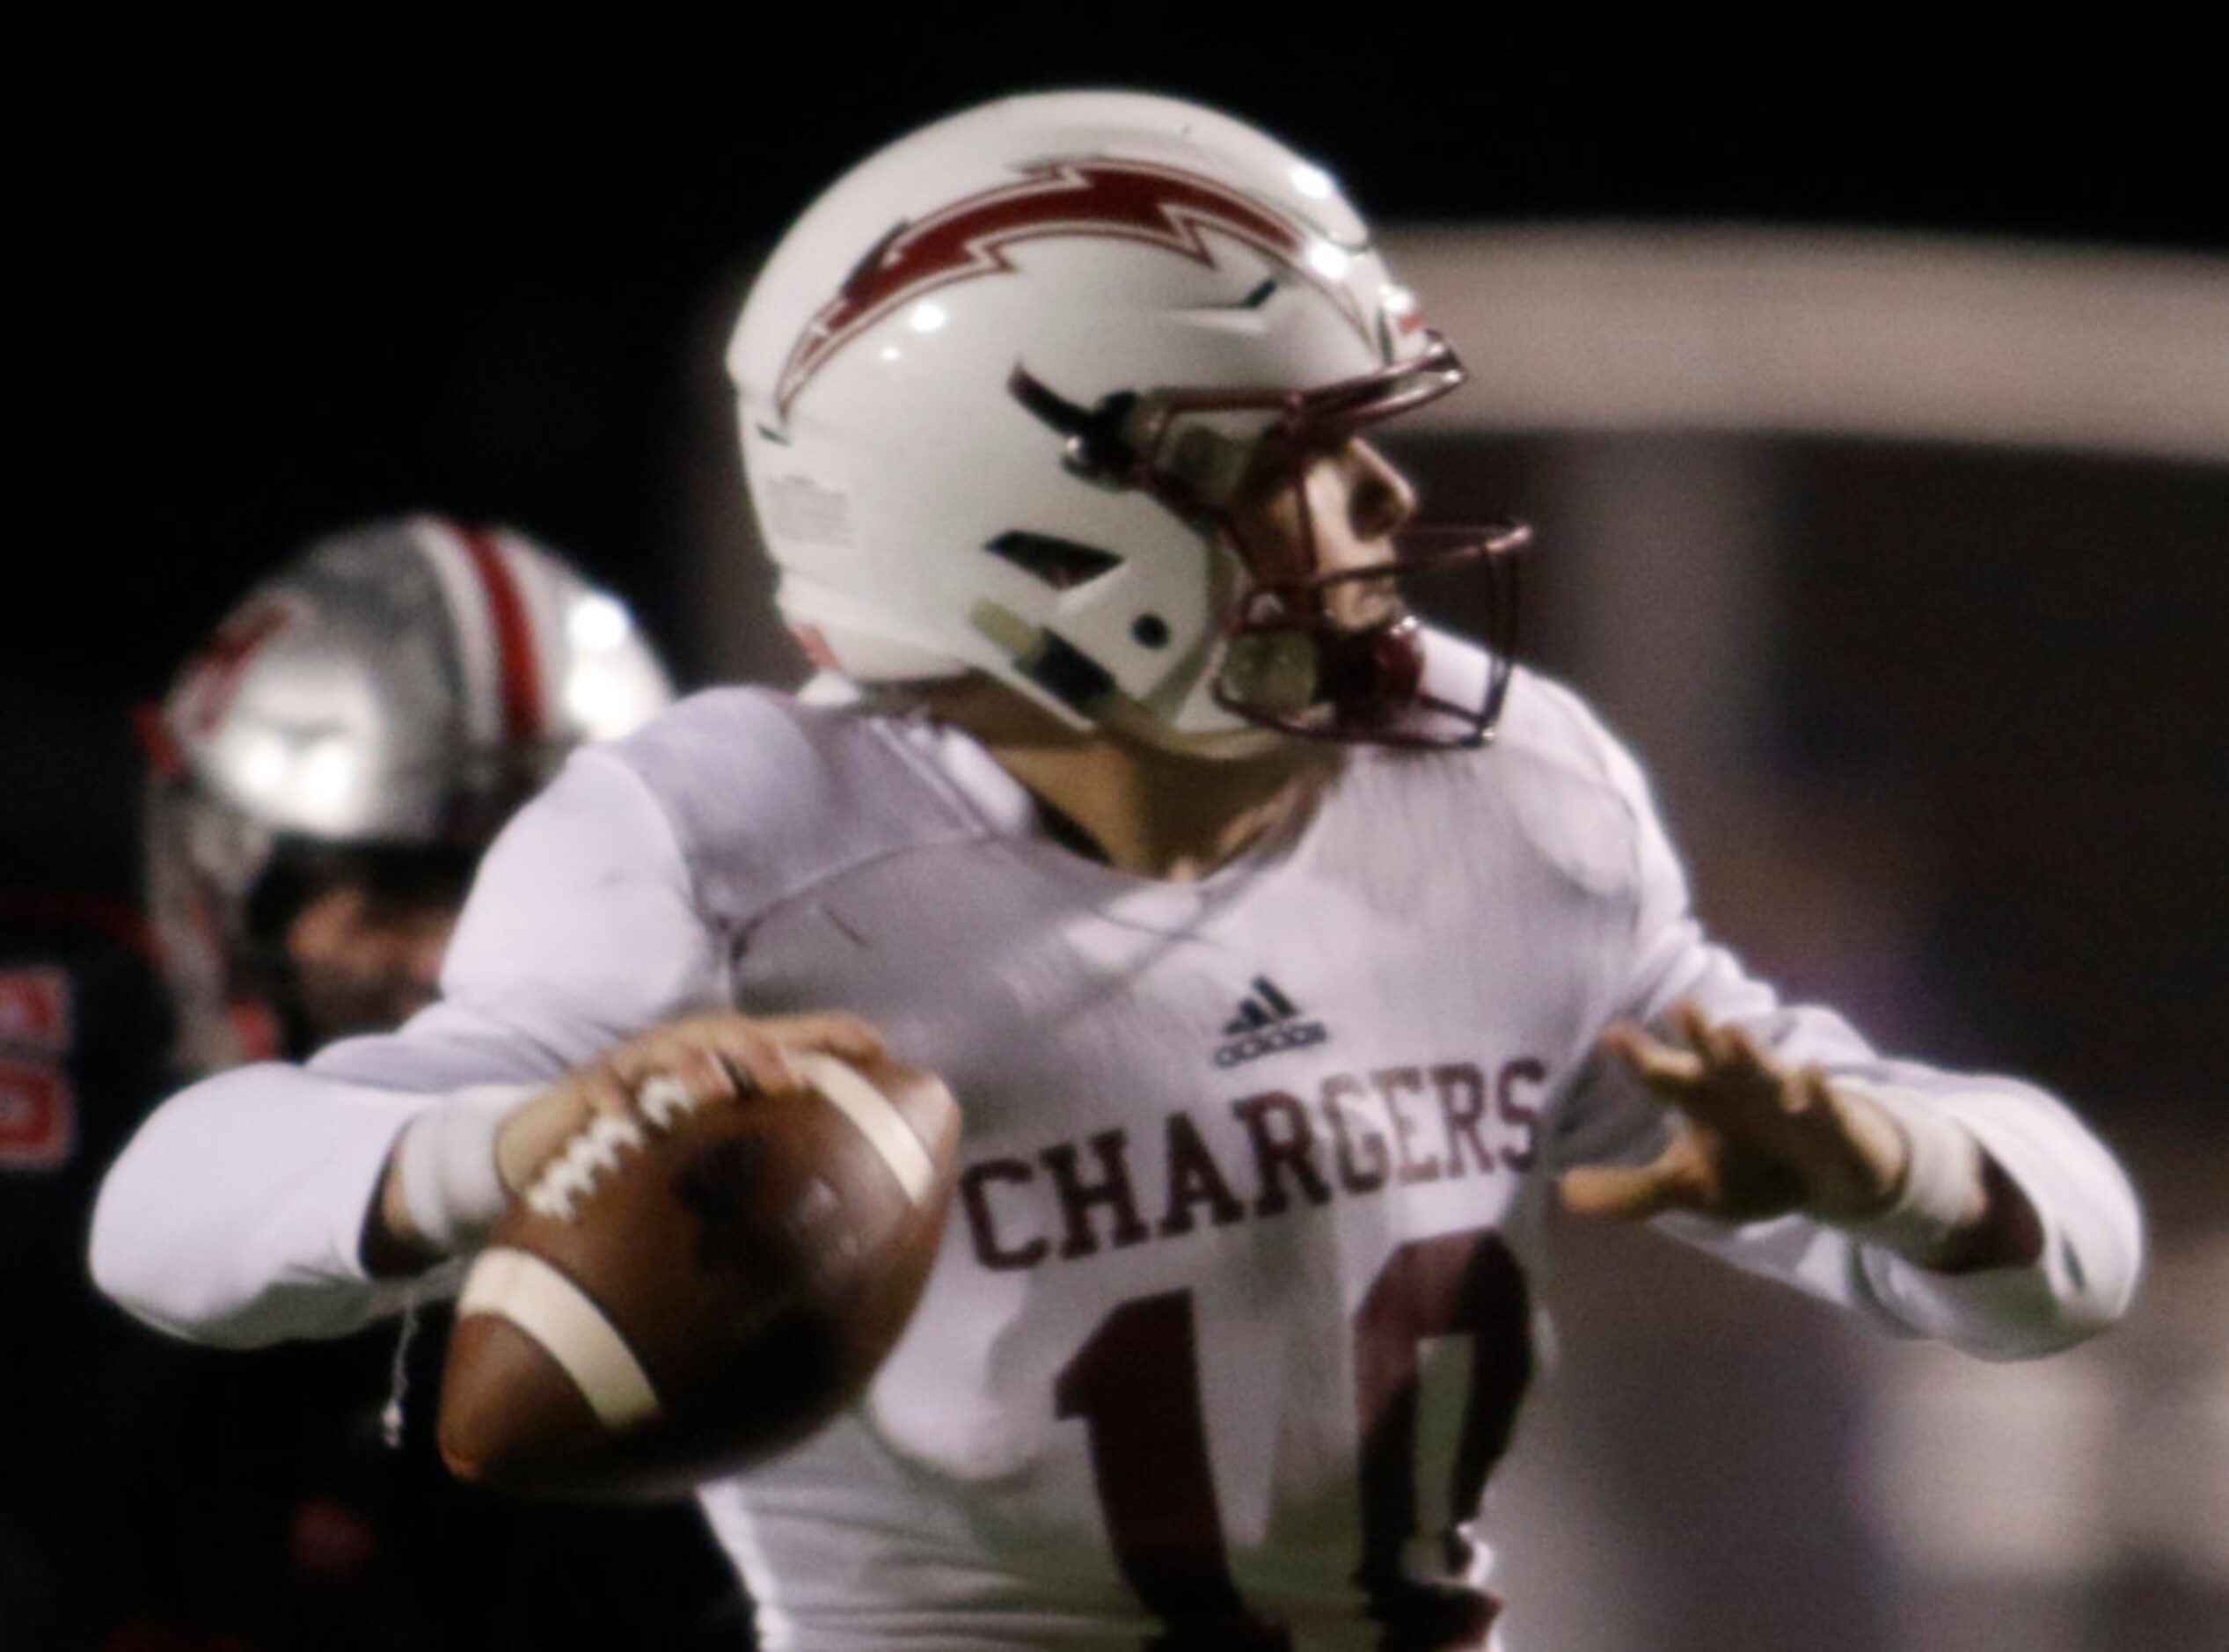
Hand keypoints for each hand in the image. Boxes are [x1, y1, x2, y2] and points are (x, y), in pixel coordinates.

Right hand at [491, 1011, 886, 1195]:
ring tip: (718, 1090)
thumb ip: (764, 1158)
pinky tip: (627, 1118)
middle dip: (763, 1050)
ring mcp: (635, 1070)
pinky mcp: (588, 1093)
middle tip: (792, 1081)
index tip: (877, 1046)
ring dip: (694, 1065)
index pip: (782, 1038)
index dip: (828, 1034)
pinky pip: (600, 1089)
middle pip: (729, 1037)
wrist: (550, 1146)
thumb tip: (842, 1208)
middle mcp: (682, 1057)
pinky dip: (614, 1099)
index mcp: (721, 1065)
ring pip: (668, 1051)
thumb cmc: (649, 1147)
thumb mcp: (710, 1147)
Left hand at [1559, 1002, 1911, 1227]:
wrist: (1824, 1177)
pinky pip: (1823, 1106)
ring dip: (1749, 1053)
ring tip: (1730, 1033)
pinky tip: (1808, 1075)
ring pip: (1765, 1071)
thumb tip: (1564, 1193)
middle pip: (1715, 1058)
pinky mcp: (1829, 1122)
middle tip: (1683, 1007)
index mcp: (1701, 1098)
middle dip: (1700, 1034)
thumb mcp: (1689, 1185)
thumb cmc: (1747, 1166)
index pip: (1663, 1075)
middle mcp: (1739, 1088)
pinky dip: (1815, 1092)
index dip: (1640, 1056)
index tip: (1613, 1036)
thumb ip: (1633, 1191)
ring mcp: (1785, 1101)